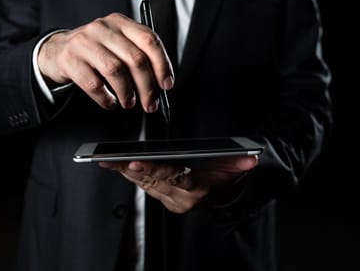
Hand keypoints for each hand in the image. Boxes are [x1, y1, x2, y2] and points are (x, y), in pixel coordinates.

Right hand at [38, 13, 174, 111]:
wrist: (56, 51)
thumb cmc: (94, 51)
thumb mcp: (116, 44)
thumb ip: (137, 56)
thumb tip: (160, 83)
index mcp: (120, 22)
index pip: (149, 40)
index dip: (162, 64)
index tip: (166, 84)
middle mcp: (102, 28)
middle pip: (135, 58)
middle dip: (147, 86)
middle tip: (150, 103)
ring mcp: (84, 43)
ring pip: (115, 70)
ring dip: (127, 93)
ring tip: (129, 103)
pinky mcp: (69, 60)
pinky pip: (93, 84)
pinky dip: (105, 98)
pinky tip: (110, 102)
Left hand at [99, 155, 258, 213]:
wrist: (224, 197)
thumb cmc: (227, 179)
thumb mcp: (236, 170)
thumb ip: (241, 164)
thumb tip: (251, 159)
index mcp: (198, 189)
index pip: (173, 178)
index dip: (153, 170)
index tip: (134, 162)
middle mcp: (182, 198)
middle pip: (152, 181)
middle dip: (129, 170)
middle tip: (109, 160)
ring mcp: (172, 200)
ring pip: (144, 185)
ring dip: (125, 173)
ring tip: (107, 160)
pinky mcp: (164, 199)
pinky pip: (144, 188)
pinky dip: (131, 176)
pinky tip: (118, 166)